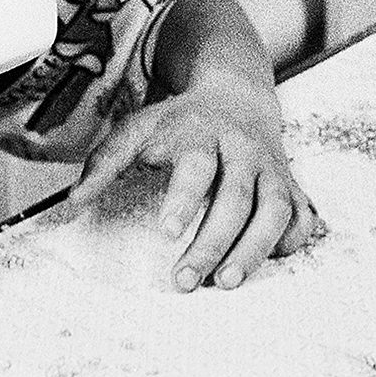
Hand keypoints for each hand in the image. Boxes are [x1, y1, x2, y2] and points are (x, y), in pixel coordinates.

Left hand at [70, 70, 323, 291]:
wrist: (235, 94)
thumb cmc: (181, 122)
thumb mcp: (139, 128)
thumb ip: (106, 162)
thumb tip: (74, 201)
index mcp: (203, 133)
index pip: (197, 165)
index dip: (186, 198)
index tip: (167, 231)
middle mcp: (242, 149)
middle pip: (236, 196)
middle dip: (214, 241)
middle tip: (186, 280)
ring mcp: (271, 167)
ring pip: (275, 208)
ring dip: (255, 248)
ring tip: (228, 282)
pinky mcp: (290, 182)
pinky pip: (301, 213)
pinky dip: (292, 239)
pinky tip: (271, 260)